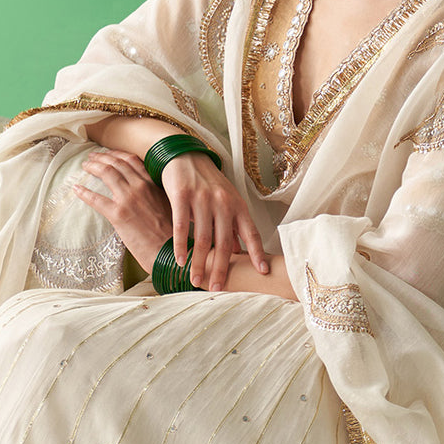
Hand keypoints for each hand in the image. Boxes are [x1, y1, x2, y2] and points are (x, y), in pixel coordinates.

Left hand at [74, 149, 172, 272]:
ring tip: (85, 165)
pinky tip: (76, 189)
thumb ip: (155, 197)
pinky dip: (84, 192)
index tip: (109, 154)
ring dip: (93, 166)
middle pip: (116, 163)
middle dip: (101, 157)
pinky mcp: (118, 215)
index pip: (132, 161)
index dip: (117, 155)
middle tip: (92, 157)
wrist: (170, 252)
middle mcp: (141, 187)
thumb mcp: (169, 208)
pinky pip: (96, 199)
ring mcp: (128, 199)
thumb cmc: (171, 236)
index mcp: (153, 185)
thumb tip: (145, 197)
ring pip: (106, 173)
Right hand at [159, 151, 269, 291]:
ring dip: (199, 263)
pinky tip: (180, 261)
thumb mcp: (226, 201)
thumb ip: (232, 225)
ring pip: (203, 238)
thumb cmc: (207, 183)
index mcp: (238, 205)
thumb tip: (240, 253)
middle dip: (221, 268)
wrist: (185, 155)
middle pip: (225, 242)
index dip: (257, 253)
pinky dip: (181, 246)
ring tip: (196, 281)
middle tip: (218, 288)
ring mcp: (203, 199)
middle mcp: (223, 202)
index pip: (251, 233)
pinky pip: (181, 226)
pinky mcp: (182, 195)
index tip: (263, 272)